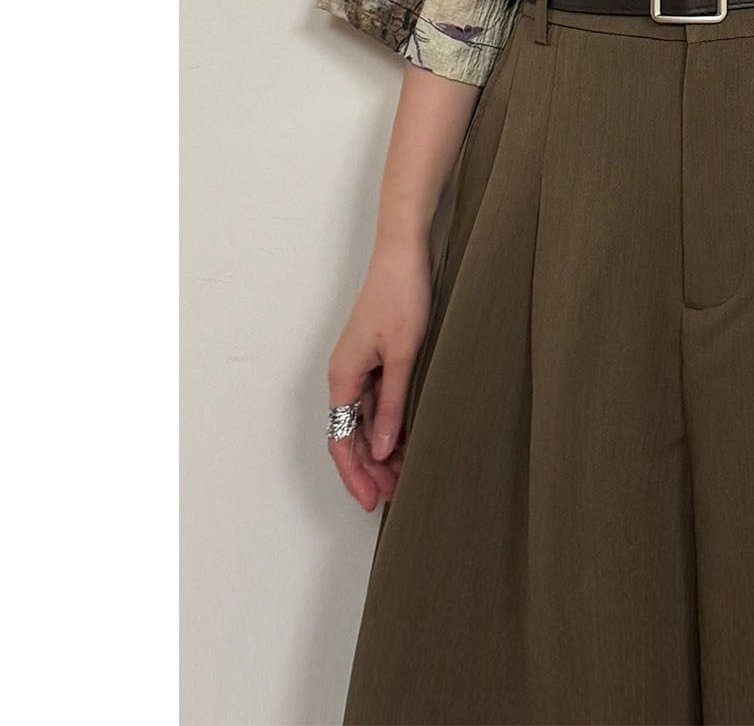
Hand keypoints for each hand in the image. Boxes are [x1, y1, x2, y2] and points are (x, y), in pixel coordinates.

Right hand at [327, 244, 431, 510]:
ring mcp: (361, 367)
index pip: (342, 441)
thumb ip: (392, 404)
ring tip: (404, 476)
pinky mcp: (377, 359)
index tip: (372, 501)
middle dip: (370, 470)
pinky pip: (377, 403)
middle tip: (394, 497)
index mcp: (343, 377)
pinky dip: (390, 425)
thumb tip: (383, 449)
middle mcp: (345, 376)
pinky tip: (408, 440)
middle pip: (351, 436)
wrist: (403, 257)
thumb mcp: (403, 356)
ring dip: (382, 450)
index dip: (356, 474)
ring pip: (365, 422)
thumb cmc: (402, 297)